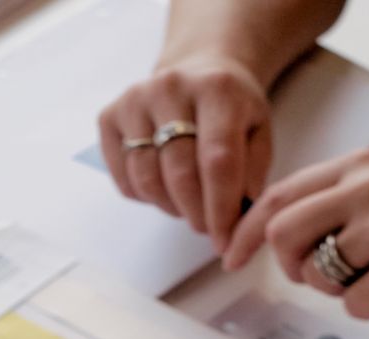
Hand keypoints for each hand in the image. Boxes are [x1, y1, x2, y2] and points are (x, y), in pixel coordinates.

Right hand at [98, 58, 273, 253]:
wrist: (198, 67)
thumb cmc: (230, 108)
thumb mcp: (258, 129)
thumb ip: (253, 172)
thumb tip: (237, 220)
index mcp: (217, 89)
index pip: (217, 161)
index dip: (219, 209)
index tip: (224, 241)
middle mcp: (171, 87)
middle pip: (180, 174)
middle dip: (195, 214)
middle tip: (206, 226)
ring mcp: (136, 100)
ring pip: (148, 180)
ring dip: (170, 207)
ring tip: (187, 204)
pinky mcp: (110, 116)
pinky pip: (124, 179)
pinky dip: (144, 196)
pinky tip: (162, 187)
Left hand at [224, 150, 368, 319]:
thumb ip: (344, 204)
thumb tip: (285, 235)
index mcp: (365, 166)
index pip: (282, 195)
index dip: (248, 230)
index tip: (231, 255)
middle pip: (284, 232)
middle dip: (291, 267)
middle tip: (319, 277)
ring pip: (317, 274)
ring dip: (340, 289)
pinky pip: (354, 305)